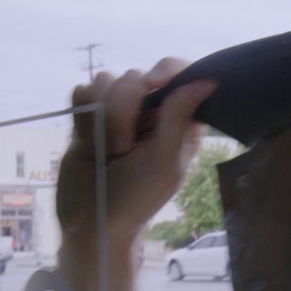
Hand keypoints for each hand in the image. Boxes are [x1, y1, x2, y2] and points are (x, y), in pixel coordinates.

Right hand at [57, 58, 217, 245]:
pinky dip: (82, 117)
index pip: (178, 73)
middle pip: (134, 76)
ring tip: (107, 152)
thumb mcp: (164, 163)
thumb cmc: (136, 198)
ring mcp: (117, 110)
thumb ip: (178, 118)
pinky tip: (88, 143)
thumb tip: (209, 80)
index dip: (165, 72)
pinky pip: (81, 92)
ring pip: (104, 82)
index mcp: (177, 119)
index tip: (153, 85)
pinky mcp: (88, 115)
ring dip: (102, 118)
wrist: (91, 219)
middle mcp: (148, 110)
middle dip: (123, 112)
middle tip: (123, 149)